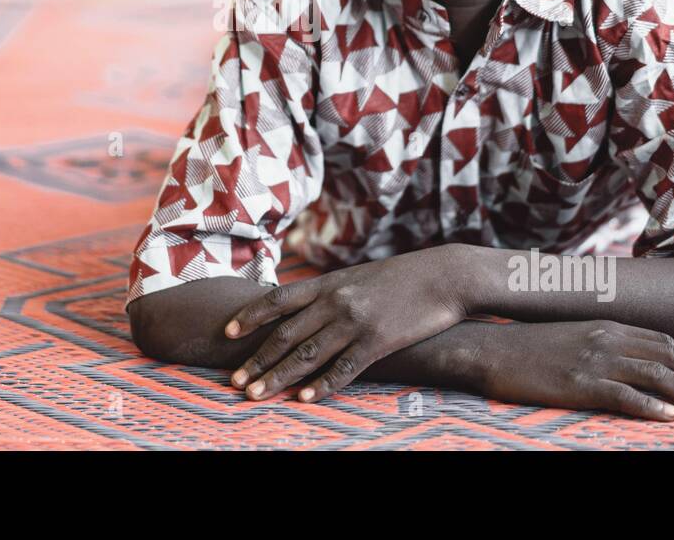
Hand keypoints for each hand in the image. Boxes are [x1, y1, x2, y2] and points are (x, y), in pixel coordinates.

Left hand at [224, 247, 468, 402]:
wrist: (445, 275)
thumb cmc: (404, 277)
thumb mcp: (360, 276)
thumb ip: (332, 292)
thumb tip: (308, 309)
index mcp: (329, 282)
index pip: (278, 299)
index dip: (250, 315)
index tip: (227, 332)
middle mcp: (335, 300)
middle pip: (285, 333)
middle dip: (257, 359)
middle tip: (235, 381)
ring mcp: (355, 321)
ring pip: (307, 353)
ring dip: (278, 377)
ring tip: (256, 395)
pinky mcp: (377, 340)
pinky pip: (343, 368)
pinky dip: (322, 385)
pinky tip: (305, 398)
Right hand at [460, 319, 673, 420]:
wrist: (490, 348)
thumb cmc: (529, 345)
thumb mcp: (573, 334)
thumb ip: (603, 340)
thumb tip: (631, 357)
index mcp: (606, 325)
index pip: (662, 342)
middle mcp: (606, 338)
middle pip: (667, 357)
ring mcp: (593, 360)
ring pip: (654, 375)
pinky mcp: (578, 382)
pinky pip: (622, 395)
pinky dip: (650, 406)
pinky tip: (669, 417)